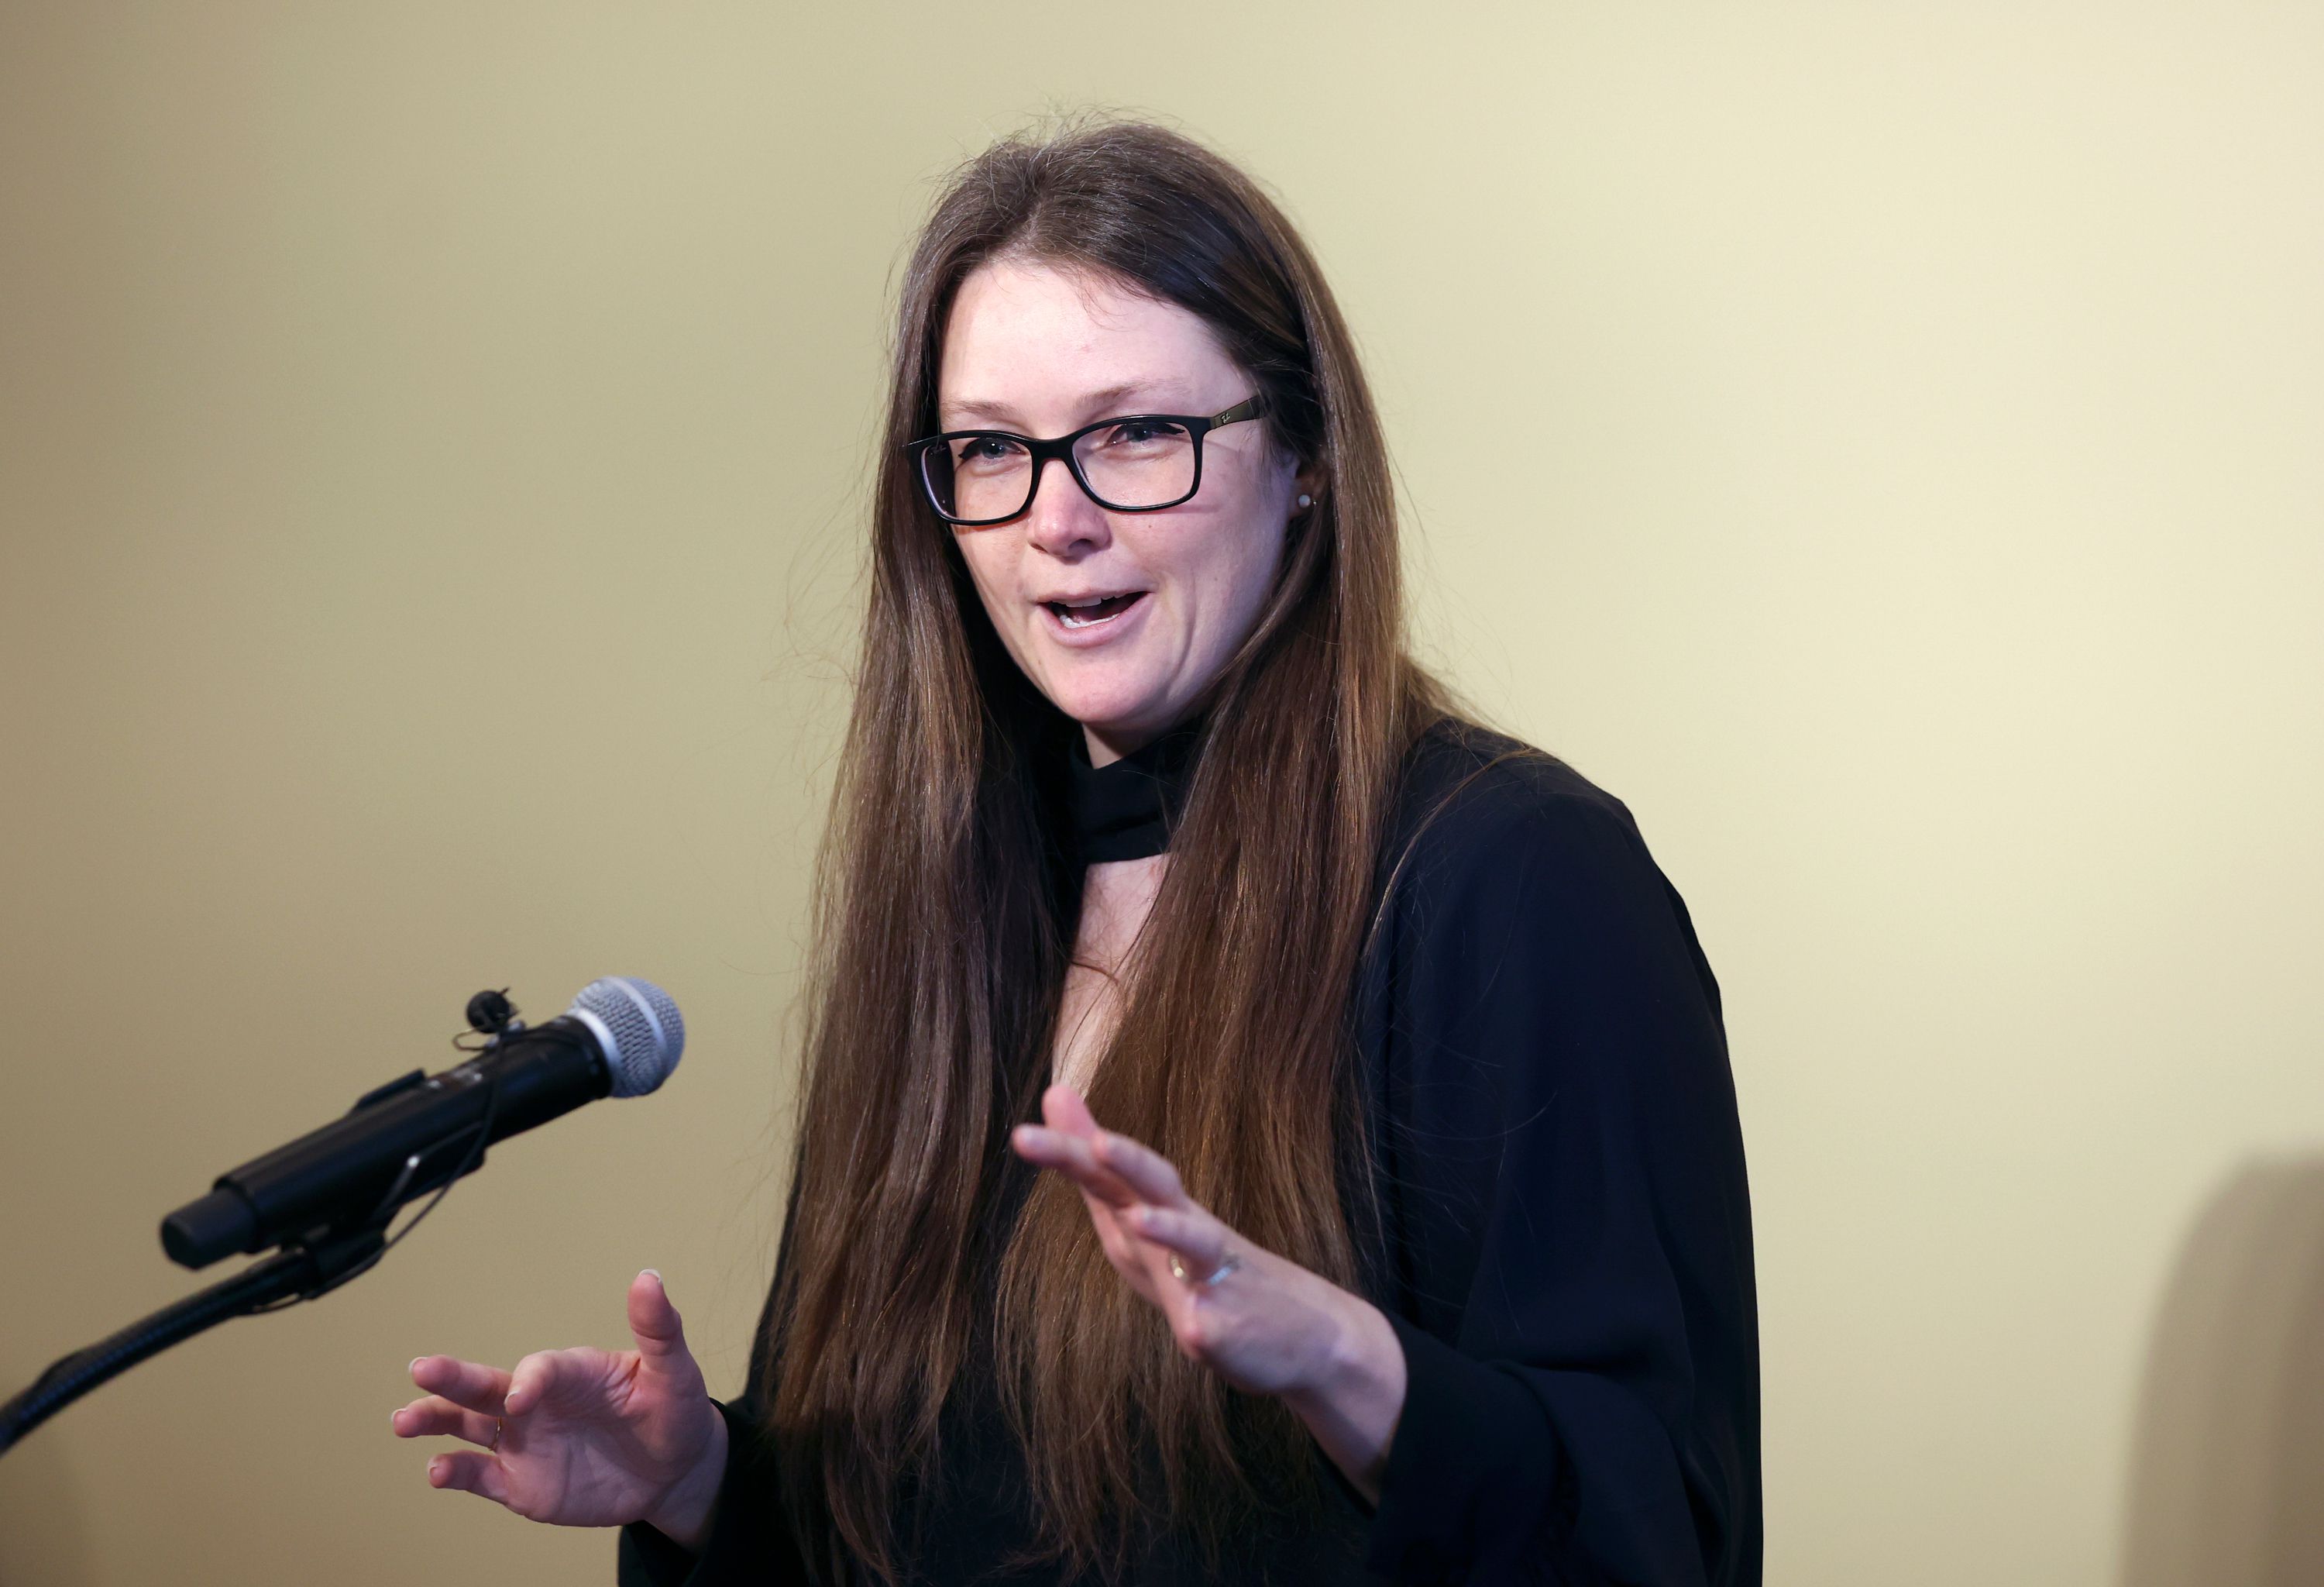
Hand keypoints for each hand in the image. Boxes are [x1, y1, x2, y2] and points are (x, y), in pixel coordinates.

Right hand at [391, 1269, 729, 1547]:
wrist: (674, 1471)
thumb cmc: (673, 1410)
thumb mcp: (674, 1370)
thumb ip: (658, 1329)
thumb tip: (648, 1277)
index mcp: (570, 1372)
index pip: (539, 1368)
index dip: (528, 1380)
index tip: (521, 1399)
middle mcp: (536, 1403)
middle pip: (485, 1386)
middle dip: (452, 1378)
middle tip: (420, 1369)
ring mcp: (524, 1442)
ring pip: (468, 1427)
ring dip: (435, 1421)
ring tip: (404, 1420)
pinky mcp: (521, 1484)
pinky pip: (480, 1477)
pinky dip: (455, 1473)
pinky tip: (435, 1471)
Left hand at [1010, 1085, 1405, 1498]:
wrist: (1305, 1333)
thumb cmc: (1203, 1271)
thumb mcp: (1143, 1219)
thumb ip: (1097, 1167)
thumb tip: (1054, 1093)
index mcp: (1161, 1210)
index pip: (1111, 1174)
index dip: (1070, 1153)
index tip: (1023, 1135)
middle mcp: (1188, 1232)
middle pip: (1158, 1187)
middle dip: (1127, 1162)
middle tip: (1096, 1142)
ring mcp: (1213, 1278)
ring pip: (1196, 1246)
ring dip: (1170, 1230)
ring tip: (1139, 1222)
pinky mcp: (1231, 1327)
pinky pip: (1213, 1326)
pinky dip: (1206, 1324)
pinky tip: (1196, 1328)